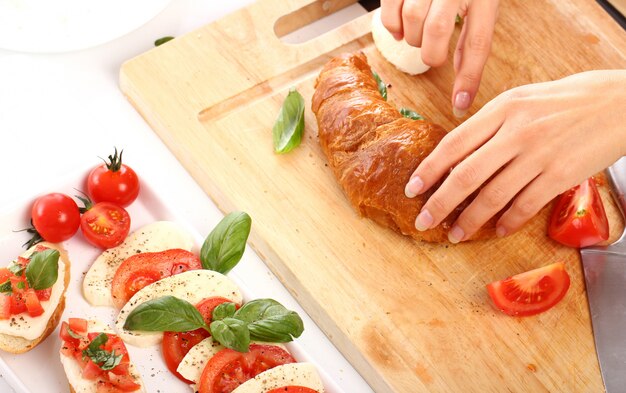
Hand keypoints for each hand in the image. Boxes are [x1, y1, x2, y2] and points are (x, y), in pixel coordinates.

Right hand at [380, 0, 498, 116]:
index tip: (459, 104)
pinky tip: (402, 27)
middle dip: (431, 53)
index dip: (469, 76)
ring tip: (418, 36)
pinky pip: (390, 14)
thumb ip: (471, 40)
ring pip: (412, 20)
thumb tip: (462, 91)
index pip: (477, 41)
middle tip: (433, 56)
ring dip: (412, 39)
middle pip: (438, 30)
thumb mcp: (480, 4)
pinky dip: (393, 28)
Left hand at [404, 70, 625, 241]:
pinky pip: (525, 205)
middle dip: (439, 203)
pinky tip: (497, 231)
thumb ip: (489, 124)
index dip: (429, 169)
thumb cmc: (566, 101)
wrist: (619, 103)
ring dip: (469, 220)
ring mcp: (538, 155)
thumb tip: (457, 154)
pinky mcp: (561, 175)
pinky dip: (508, 222)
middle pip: (465, 175)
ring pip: (492, 196)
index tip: (411, 188)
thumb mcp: (521, 100)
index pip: (454, 144)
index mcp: (501, 109)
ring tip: (455, 234)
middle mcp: (516, 132)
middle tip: (423, 221)